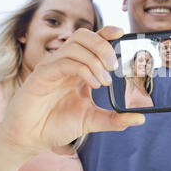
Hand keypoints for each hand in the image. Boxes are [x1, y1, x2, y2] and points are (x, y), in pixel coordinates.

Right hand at [0, 26, 144, 153]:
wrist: (30, 138)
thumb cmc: (57, 125)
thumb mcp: (92, 121)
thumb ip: (115, 119)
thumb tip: (140, 118)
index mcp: (77, 68)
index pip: (92, 41)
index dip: (106, 33)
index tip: (121, 33)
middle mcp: (65, 63)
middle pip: (84, 36)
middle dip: (103, 45)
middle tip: (114, 66)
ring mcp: (52, 67)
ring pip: (75, 45)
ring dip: (95, 59)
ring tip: (104, 81)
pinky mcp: (42, 75)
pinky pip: (64, 62)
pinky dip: (83, 69)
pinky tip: (93, 84)